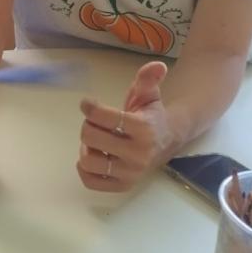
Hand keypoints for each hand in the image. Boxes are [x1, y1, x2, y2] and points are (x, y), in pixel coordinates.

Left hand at [77, 61, 177, 191]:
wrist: (166, 141)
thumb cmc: (150, 115)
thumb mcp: (149, 94)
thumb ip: (148, 79)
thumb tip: (157, 65)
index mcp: (144, 129)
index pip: (103, 117)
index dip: (89, 106)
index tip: (87, 103)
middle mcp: (138, 154)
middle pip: (90, 137)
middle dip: (88, 125)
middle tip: (95, 123)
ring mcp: (130, 173)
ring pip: (88, 161)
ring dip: (86, 148)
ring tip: (95, 141)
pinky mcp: (122, 186)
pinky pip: (90, 181)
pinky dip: (85, 169)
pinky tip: (94, 156)